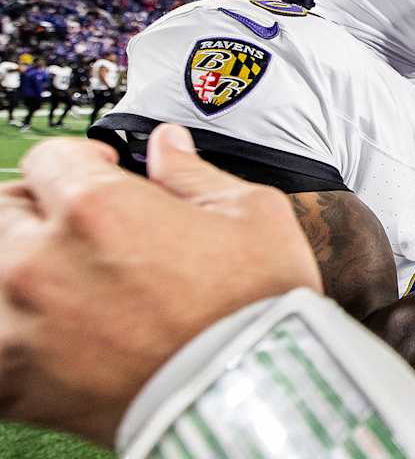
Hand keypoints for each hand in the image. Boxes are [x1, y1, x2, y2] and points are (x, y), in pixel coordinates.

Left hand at [0, 125, 320, 445]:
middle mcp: (42, 259)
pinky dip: (16, 330)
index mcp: (98, 207)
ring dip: (23, 269)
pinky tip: (55, 333)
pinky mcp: (13, 382)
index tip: (104, 174)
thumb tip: (166, 145)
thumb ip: (193, 174)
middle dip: (41, 210)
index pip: (50, 158)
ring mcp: (19, 324)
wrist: (251, 400)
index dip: (83, 161)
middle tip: (81, 229)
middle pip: (4, 209)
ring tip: (69, 284)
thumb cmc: (258, 310)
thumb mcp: (253, 216)